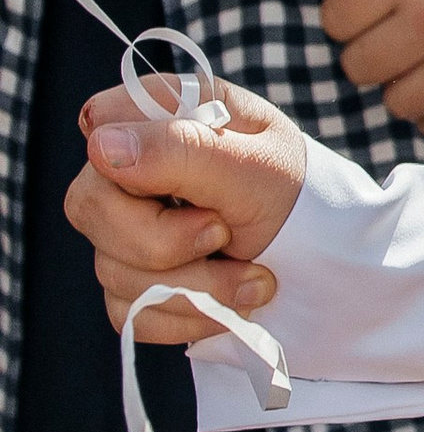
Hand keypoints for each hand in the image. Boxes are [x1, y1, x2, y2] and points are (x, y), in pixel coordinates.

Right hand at [68, 80, 308, 340]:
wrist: (326, 259)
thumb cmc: (296, 194)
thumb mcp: (255, 166)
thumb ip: (180, 150)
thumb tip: (99, 146)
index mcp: (163, 115)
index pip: (99, 127)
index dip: (135, 165)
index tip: (195, 190)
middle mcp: (132, 169)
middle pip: (89, 208)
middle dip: (165, 241)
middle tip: (226, 235)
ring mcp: (126, 228)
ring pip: (112, 271)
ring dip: (195, 287)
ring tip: (253, 276)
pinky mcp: (134, 282)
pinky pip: (131, 312)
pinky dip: (189, 316)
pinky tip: (231, 301)